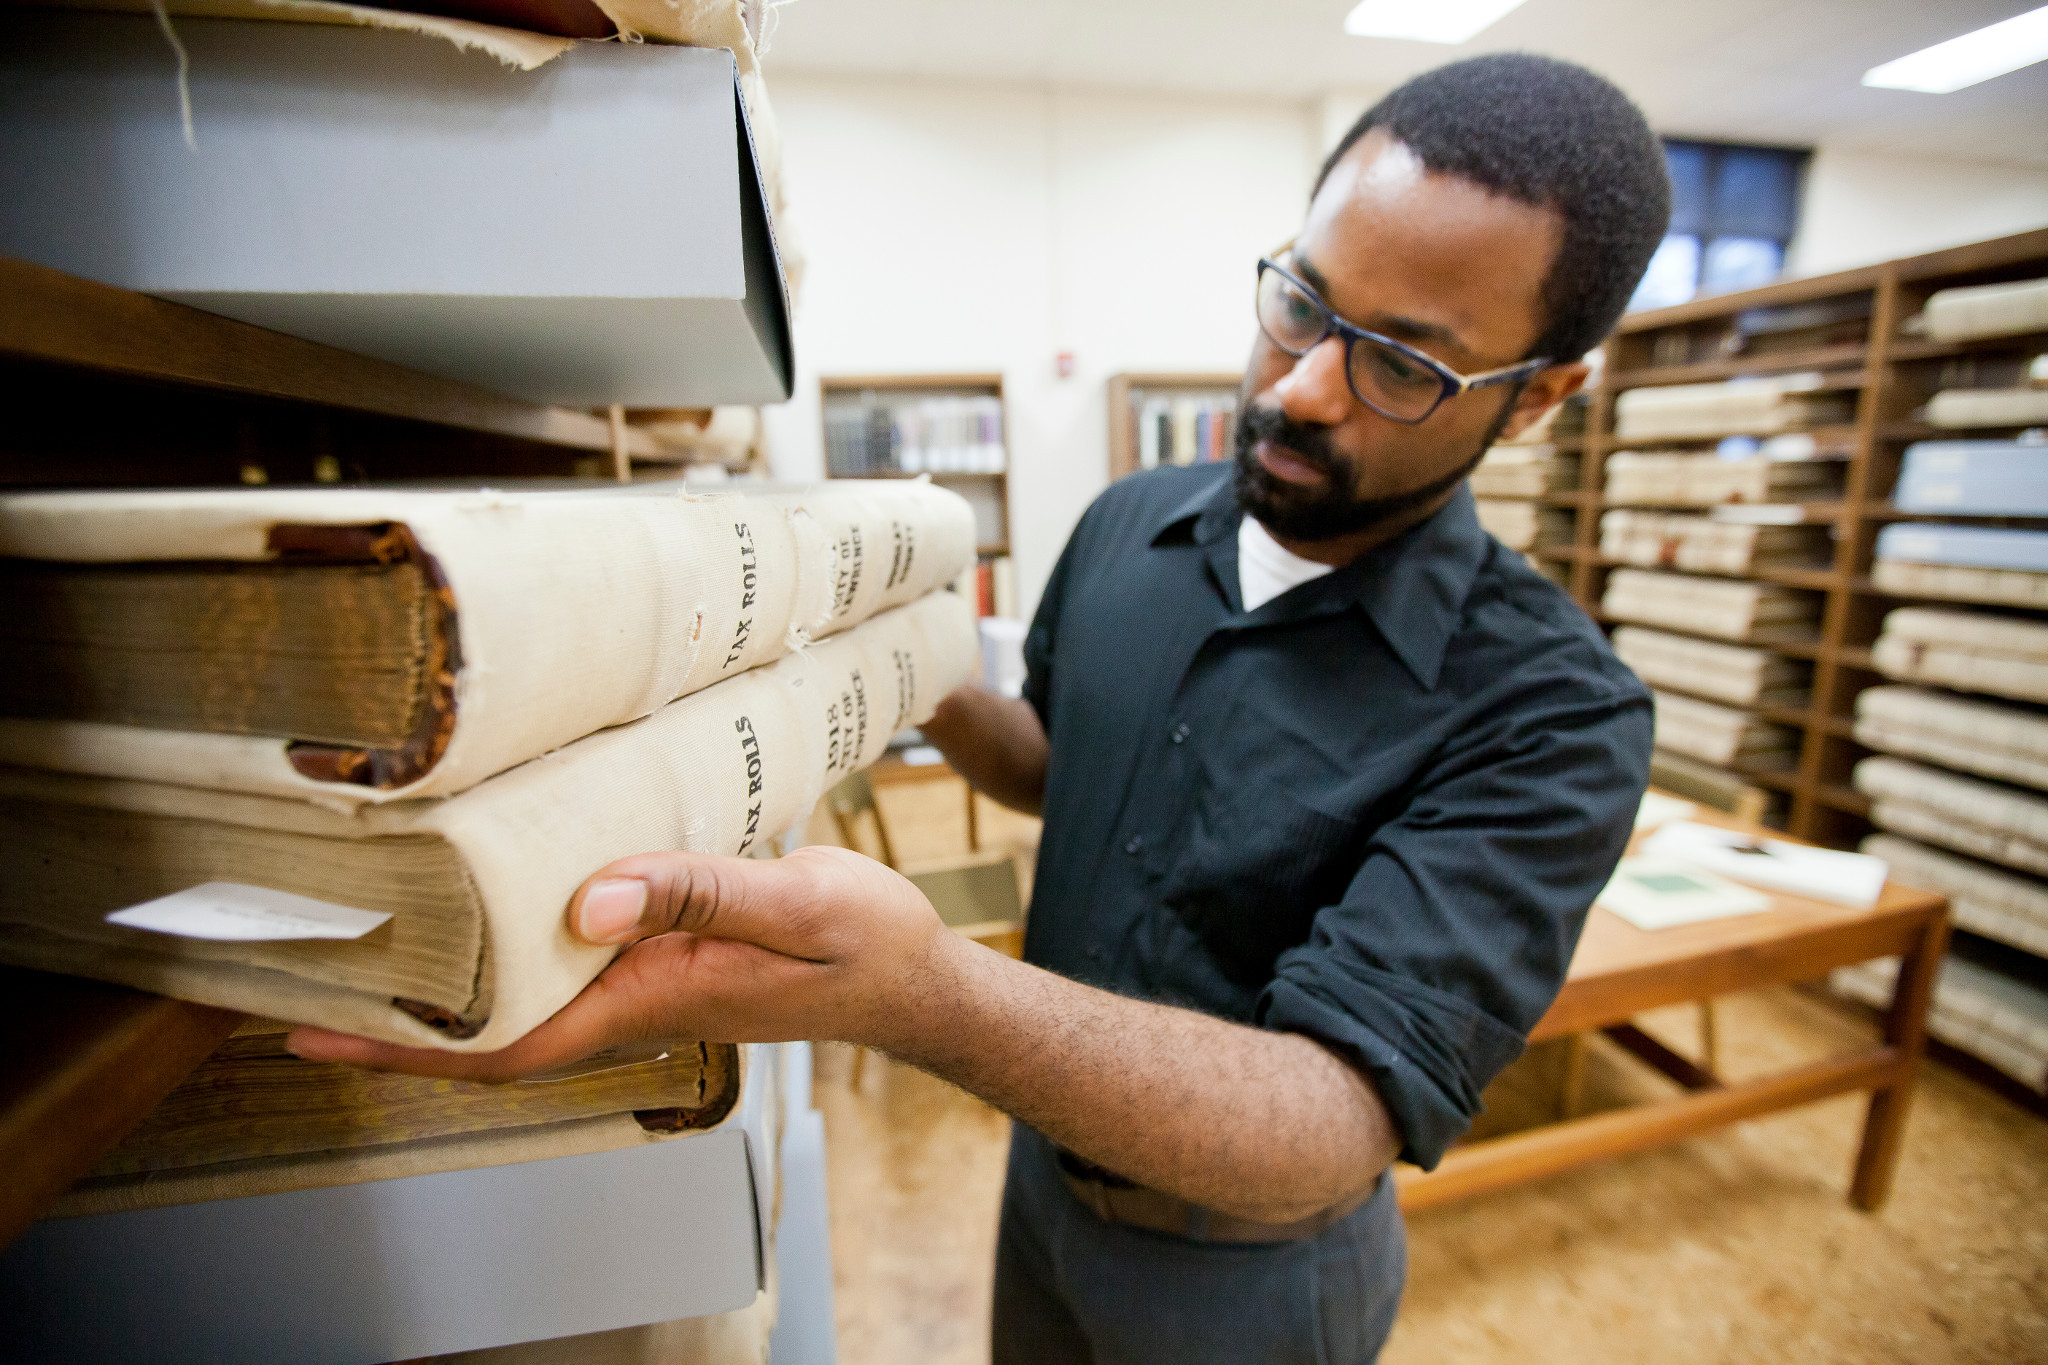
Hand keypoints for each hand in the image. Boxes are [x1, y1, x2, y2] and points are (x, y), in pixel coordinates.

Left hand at [286, 845, 957, 1082]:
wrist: (913, 976)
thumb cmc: (864, 947)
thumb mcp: (794, 904)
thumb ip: (698, 894)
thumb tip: (591, 898)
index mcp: (652, 995)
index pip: (505, 1042)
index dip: (406, 1045)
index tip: (317, 1031)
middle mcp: (634, 997)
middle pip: (489, 1025)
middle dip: (393, 1013)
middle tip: (303, 970)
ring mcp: (647, 980)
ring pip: (522, 991)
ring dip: (444, 976)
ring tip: (366, 932)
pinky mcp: (664, 955)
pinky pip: (565, 959)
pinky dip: (508, 939)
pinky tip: (484, 902)